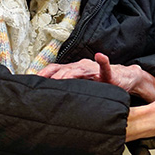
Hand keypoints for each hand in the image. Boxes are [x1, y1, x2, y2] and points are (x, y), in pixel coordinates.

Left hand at [38, 53, 154, 101]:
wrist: (123, 79)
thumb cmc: (100, 83)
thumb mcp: (82, 87)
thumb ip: (68, 89)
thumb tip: (49, 97)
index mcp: (74, 70)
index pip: (55, 69)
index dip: (43, 74)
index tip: (31, 82)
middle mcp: (82, 67)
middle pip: (64, 68)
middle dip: (52, 75)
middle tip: (41, 83)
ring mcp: (94, 69)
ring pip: (80, 69)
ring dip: (70, 72)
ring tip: (61, 78)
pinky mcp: (109, 73)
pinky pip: (106, 67)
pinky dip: (103, 61)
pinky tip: (101, 57)